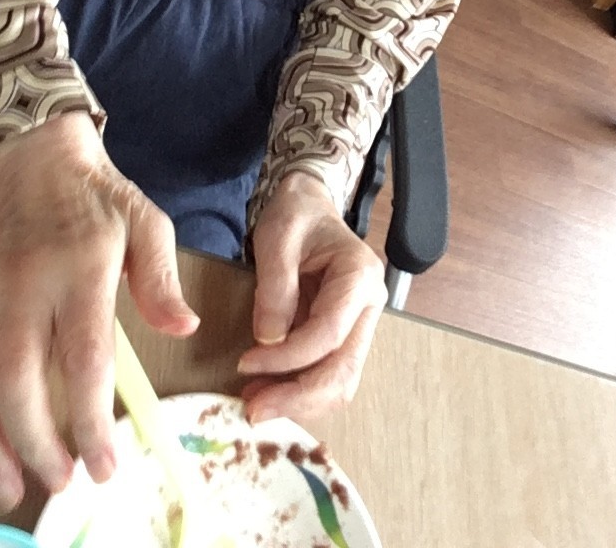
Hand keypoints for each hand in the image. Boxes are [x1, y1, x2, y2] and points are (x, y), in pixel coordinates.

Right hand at [0, 112, 197, 512]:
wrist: (34, 157)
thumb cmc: (99, 197)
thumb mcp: (146, 223)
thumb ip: (161, 280)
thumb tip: (185, 328)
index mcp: (80, 268)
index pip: (83, 359)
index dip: (90, 420)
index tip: (105, 463)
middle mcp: (25, 286)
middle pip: (20, 383)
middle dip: (39, 444)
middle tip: (65, 483)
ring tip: (13, 489)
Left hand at [238, 173, 386, 421]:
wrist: (308, 206)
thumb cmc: (296, 215)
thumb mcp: (278, 237)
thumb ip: (275, 287)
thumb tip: (268, 339)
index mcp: (359, 276)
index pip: (328, 333)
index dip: (287, 357)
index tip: (246, 363)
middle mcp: (369, 305)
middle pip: (344, 370)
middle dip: (298, 396)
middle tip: (253, 409)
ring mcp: (359, 323)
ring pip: (340, 381)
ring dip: (299, 400)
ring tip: (256, 401)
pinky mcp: (343, 335)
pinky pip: (327, 372)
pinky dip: (299, 389)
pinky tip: (266, 388)